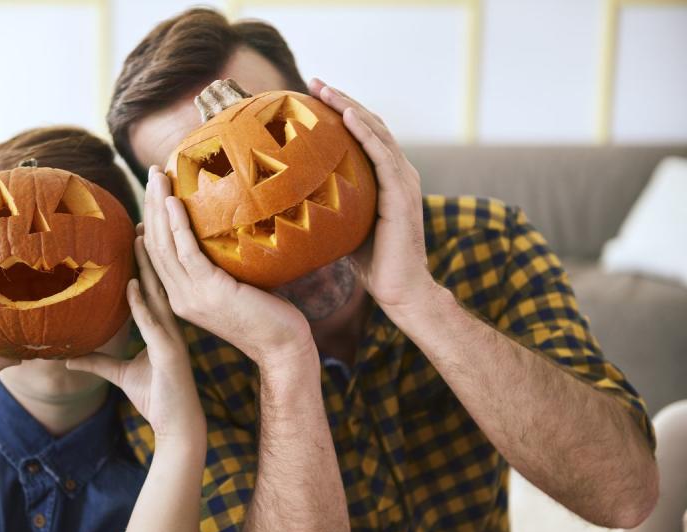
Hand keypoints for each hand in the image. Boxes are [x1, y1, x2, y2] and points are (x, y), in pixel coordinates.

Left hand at [67, 235, 204, 440]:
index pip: (155, 286)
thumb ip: (97, 362)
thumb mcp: (120, 375)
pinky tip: (133, 285)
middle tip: (141, 220)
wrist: (178, 427)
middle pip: (160, 281)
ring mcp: (172, 338)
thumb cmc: (156, 398)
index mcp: (164, 327)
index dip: (147, 260)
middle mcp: (170, 326)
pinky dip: (142, 304)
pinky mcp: (170, 353)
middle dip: (151, 252)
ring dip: (148, 267)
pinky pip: (153, 324)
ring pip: (159, 295)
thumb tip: (67, 359)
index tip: (137, 232)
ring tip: (137, 239)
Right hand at [142, 167, 316, 371]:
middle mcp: (178, 297)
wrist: (281, 346)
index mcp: (180, 296)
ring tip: (158, 175)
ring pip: (164, 244)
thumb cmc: (265, 314)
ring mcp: (191, 296)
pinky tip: (175, 201)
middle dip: (150, 204)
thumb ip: (218, 265)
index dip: (150, 219)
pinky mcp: (209, 291)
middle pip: (153, 244)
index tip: (151, 193)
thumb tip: (224, 231)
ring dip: (159, 205)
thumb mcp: (232, 285)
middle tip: (153, 171)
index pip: (155, 254)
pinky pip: (186, 251)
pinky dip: (177, 224)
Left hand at [309, 78, 438, 319]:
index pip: (363, 135)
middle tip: (313, 82)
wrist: (401, 290)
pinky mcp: (402, 193)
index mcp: (386, 178)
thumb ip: (327, 206)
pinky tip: (347, 115)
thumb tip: (287, 200)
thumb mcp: (342, 225)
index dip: (341, 112)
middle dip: (342, 100)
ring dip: (350, 106)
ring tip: (324, 89)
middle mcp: (399, 173)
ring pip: (376, 131)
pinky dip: (366, 131)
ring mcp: (403, 181)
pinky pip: (383, 155)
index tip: (312, 97)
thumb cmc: (371, 263)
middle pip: (369, 125)